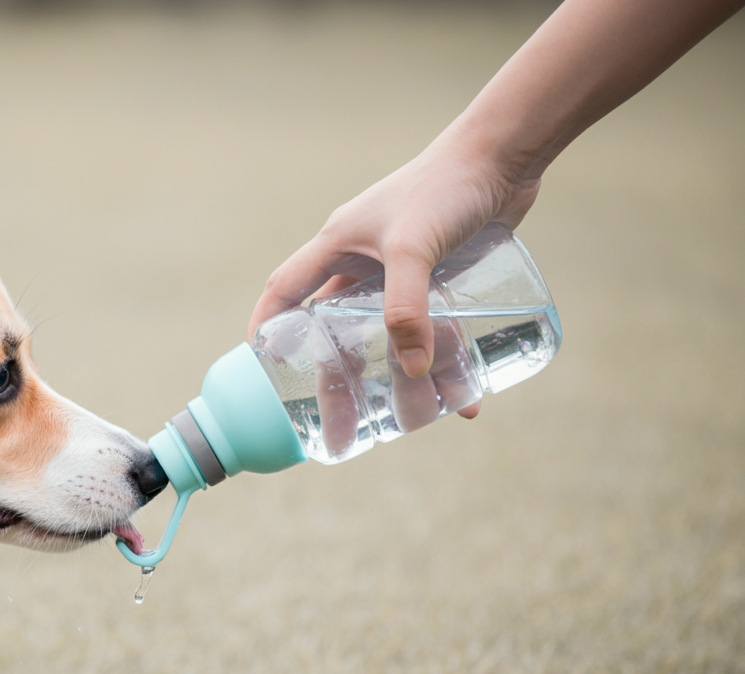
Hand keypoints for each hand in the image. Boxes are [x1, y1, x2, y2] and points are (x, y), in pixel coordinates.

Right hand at [248, 130, 541, 417]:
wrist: (505, 154)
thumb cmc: (446, 186)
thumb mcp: (416, 247)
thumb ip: (408, 306)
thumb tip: (413, 369)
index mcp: (337, 245)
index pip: (286, 291)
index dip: (268, 327)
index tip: (261, 368)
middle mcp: (363, 260)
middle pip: (337, 330)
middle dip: (339, 379)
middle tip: (342, 425)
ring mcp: (401, 269)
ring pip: (388, 336)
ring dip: (400, 377)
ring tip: (415, 419)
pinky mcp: (439, 276)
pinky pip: (432, 329)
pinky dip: (446, 360)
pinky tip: (467, 393)